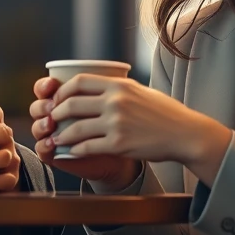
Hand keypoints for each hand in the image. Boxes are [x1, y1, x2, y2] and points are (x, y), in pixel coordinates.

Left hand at [40, 74, 232, 185]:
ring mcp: (116, 123)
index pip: (79, 82)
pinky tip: (72, 152)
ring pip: (75, 128)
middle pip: (71, 104)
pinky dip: (75, 150)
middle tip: (50, 120)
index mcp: (119, 85)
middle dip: (55, 113)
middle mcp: (116, 101)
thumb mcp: (141, 90)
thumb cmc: (165, 113)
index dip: (61, 91)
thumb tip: (97, 87)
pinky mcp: (119, 144)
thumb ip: (119, 88)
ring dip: (61, 135)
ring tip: (56, 138)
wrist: (184, 134)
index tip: (56, 99)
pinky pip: (87, 147)